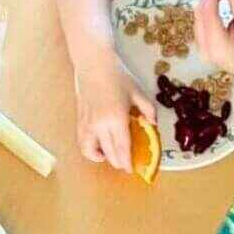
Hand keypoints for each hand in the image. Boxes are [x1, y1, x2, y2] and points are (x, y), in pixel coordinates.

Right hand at [73, 49, 157, 171]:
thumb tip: (152, 124)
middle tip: (126, 164)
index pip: (122, 147)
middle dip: (118, 162)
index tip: (132, 170)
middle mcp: (100, 125)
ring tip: (110, 156)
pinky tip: (98, 148)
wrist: (93, 63)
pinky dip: (90, 150)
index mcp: (116, 118)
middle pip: (109, 153)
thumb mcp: (137, 91)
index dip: (127, 161)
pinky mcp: (80, 121)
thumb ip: (147, 110)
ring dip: (102, 158)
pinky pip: (83, 143)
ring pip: (92, 152)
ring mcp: (88, 124)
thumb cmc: (117, 75)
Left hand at [193, 0, 233, 78]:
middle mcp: (206, 49)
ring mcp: (202, 51)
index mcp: (217, 43)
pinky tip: (217, 9)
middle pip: (199, 15)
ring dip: (207, 5)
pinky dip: (206, 15)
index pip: (208, 12)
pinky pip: (199, 28)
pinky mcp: (203, 51)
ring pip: (197, 21)